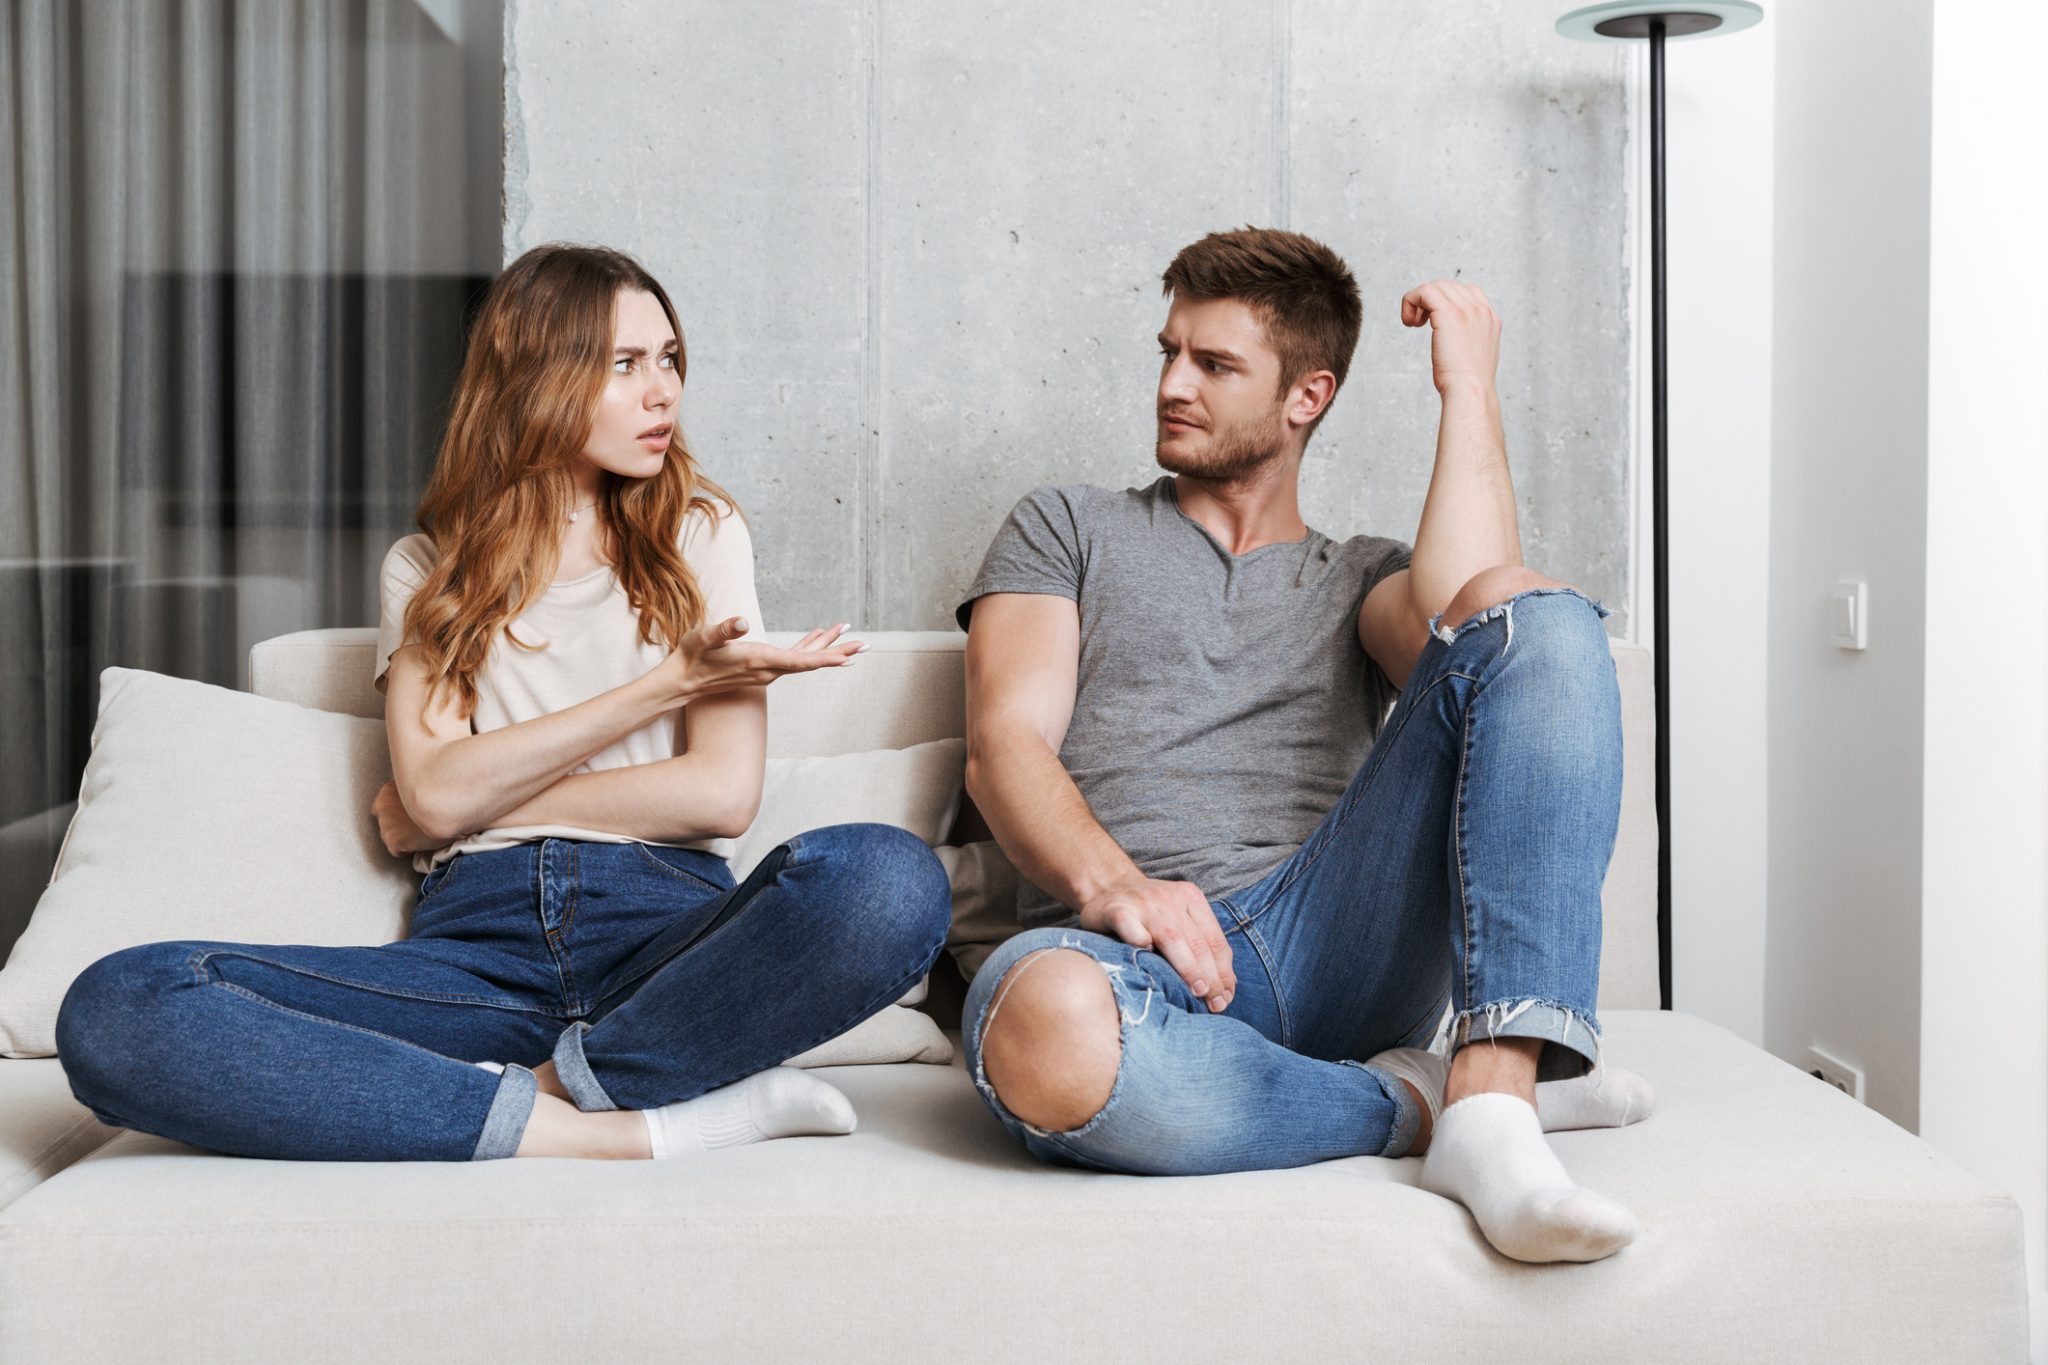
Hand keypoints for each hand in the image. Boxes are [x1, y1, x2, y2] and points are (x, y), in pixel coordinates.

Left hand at [371, 781, 442, 856]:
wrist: (455, 813)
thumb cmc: (443, 800)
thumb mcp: (421, 787)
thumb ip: (407, 791)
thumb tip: (406, 799)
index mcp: (388, 790)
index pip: (381, 806)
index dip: (397, 812)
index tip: (412, 814)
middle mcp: (382, 804)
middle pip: (384, 823)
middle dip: (397, 825)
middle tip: (416, 824)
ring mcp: (386, 823)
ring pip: (388, 837)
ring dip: (402, 838)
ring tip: (420, 832)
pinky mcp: (392, 840)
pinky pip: (396, 850)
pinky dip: (406, 850)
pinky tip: (420, 841)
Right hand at [660, 617, 863, 703]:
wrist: (682, 680)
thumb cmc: (692, 656)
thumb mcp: (704, 637)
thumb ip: (724, 630)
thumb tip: (743, 622)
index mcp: (759, 660)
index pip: (800, 660)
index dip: (825, 657)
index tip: (849, 656)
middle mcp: (768, 669)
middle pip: (810, 662)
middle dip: (838, 652)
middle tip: (865, 644)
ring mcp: (766, 670)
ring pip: (804, 659)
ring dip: (826, 646)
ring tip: (847, 632)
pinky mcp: (762, 667)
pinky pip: (793, 658)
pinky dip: (809, 647)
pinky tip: (818, 635)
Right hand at [1077, 875, 1235, 1012]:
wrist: (1106, 887)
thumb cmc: (1148, 913)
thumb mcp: (1179, 917)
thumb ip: (1199, 943)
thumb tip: (1224, 986)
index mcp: (1190, 897)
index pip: (1215, 939)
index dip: (1224, 971)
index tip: (1226, 996)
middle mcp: (1169, 897)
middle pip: (1196, 941)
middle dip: (1211, 976)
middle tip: (1216, 1003)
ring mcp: (1142, 903)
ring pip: (1171, 939)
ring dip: (1188, 968)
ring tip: (1198, 991)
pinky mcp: (1117, 910)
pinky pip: (1132, 931)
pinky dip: (1142, 946)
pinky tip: (1149, 966)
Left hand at [1399, 278, 1500, 397]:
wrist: (1471, 392)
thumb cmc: (1468, 385)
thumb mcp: (1473, 358)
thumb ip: (1467, 343)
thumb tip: (1451, 343)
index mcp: (1489, 319)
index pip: (1468, 292)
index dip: (1446, 302)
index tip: (1434, 322)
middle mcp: (1480, 310)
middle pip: (1448, 286)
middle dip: (1429, 301)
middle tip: (1419, 323)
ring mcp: (1467, 310)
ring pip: (1435, 286)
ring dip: (1418, 301)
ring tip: (1413, 323)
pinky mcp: (1449, 314)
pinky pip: (1423, 291)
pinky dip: (1410, 302)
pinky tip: (1409, 323)